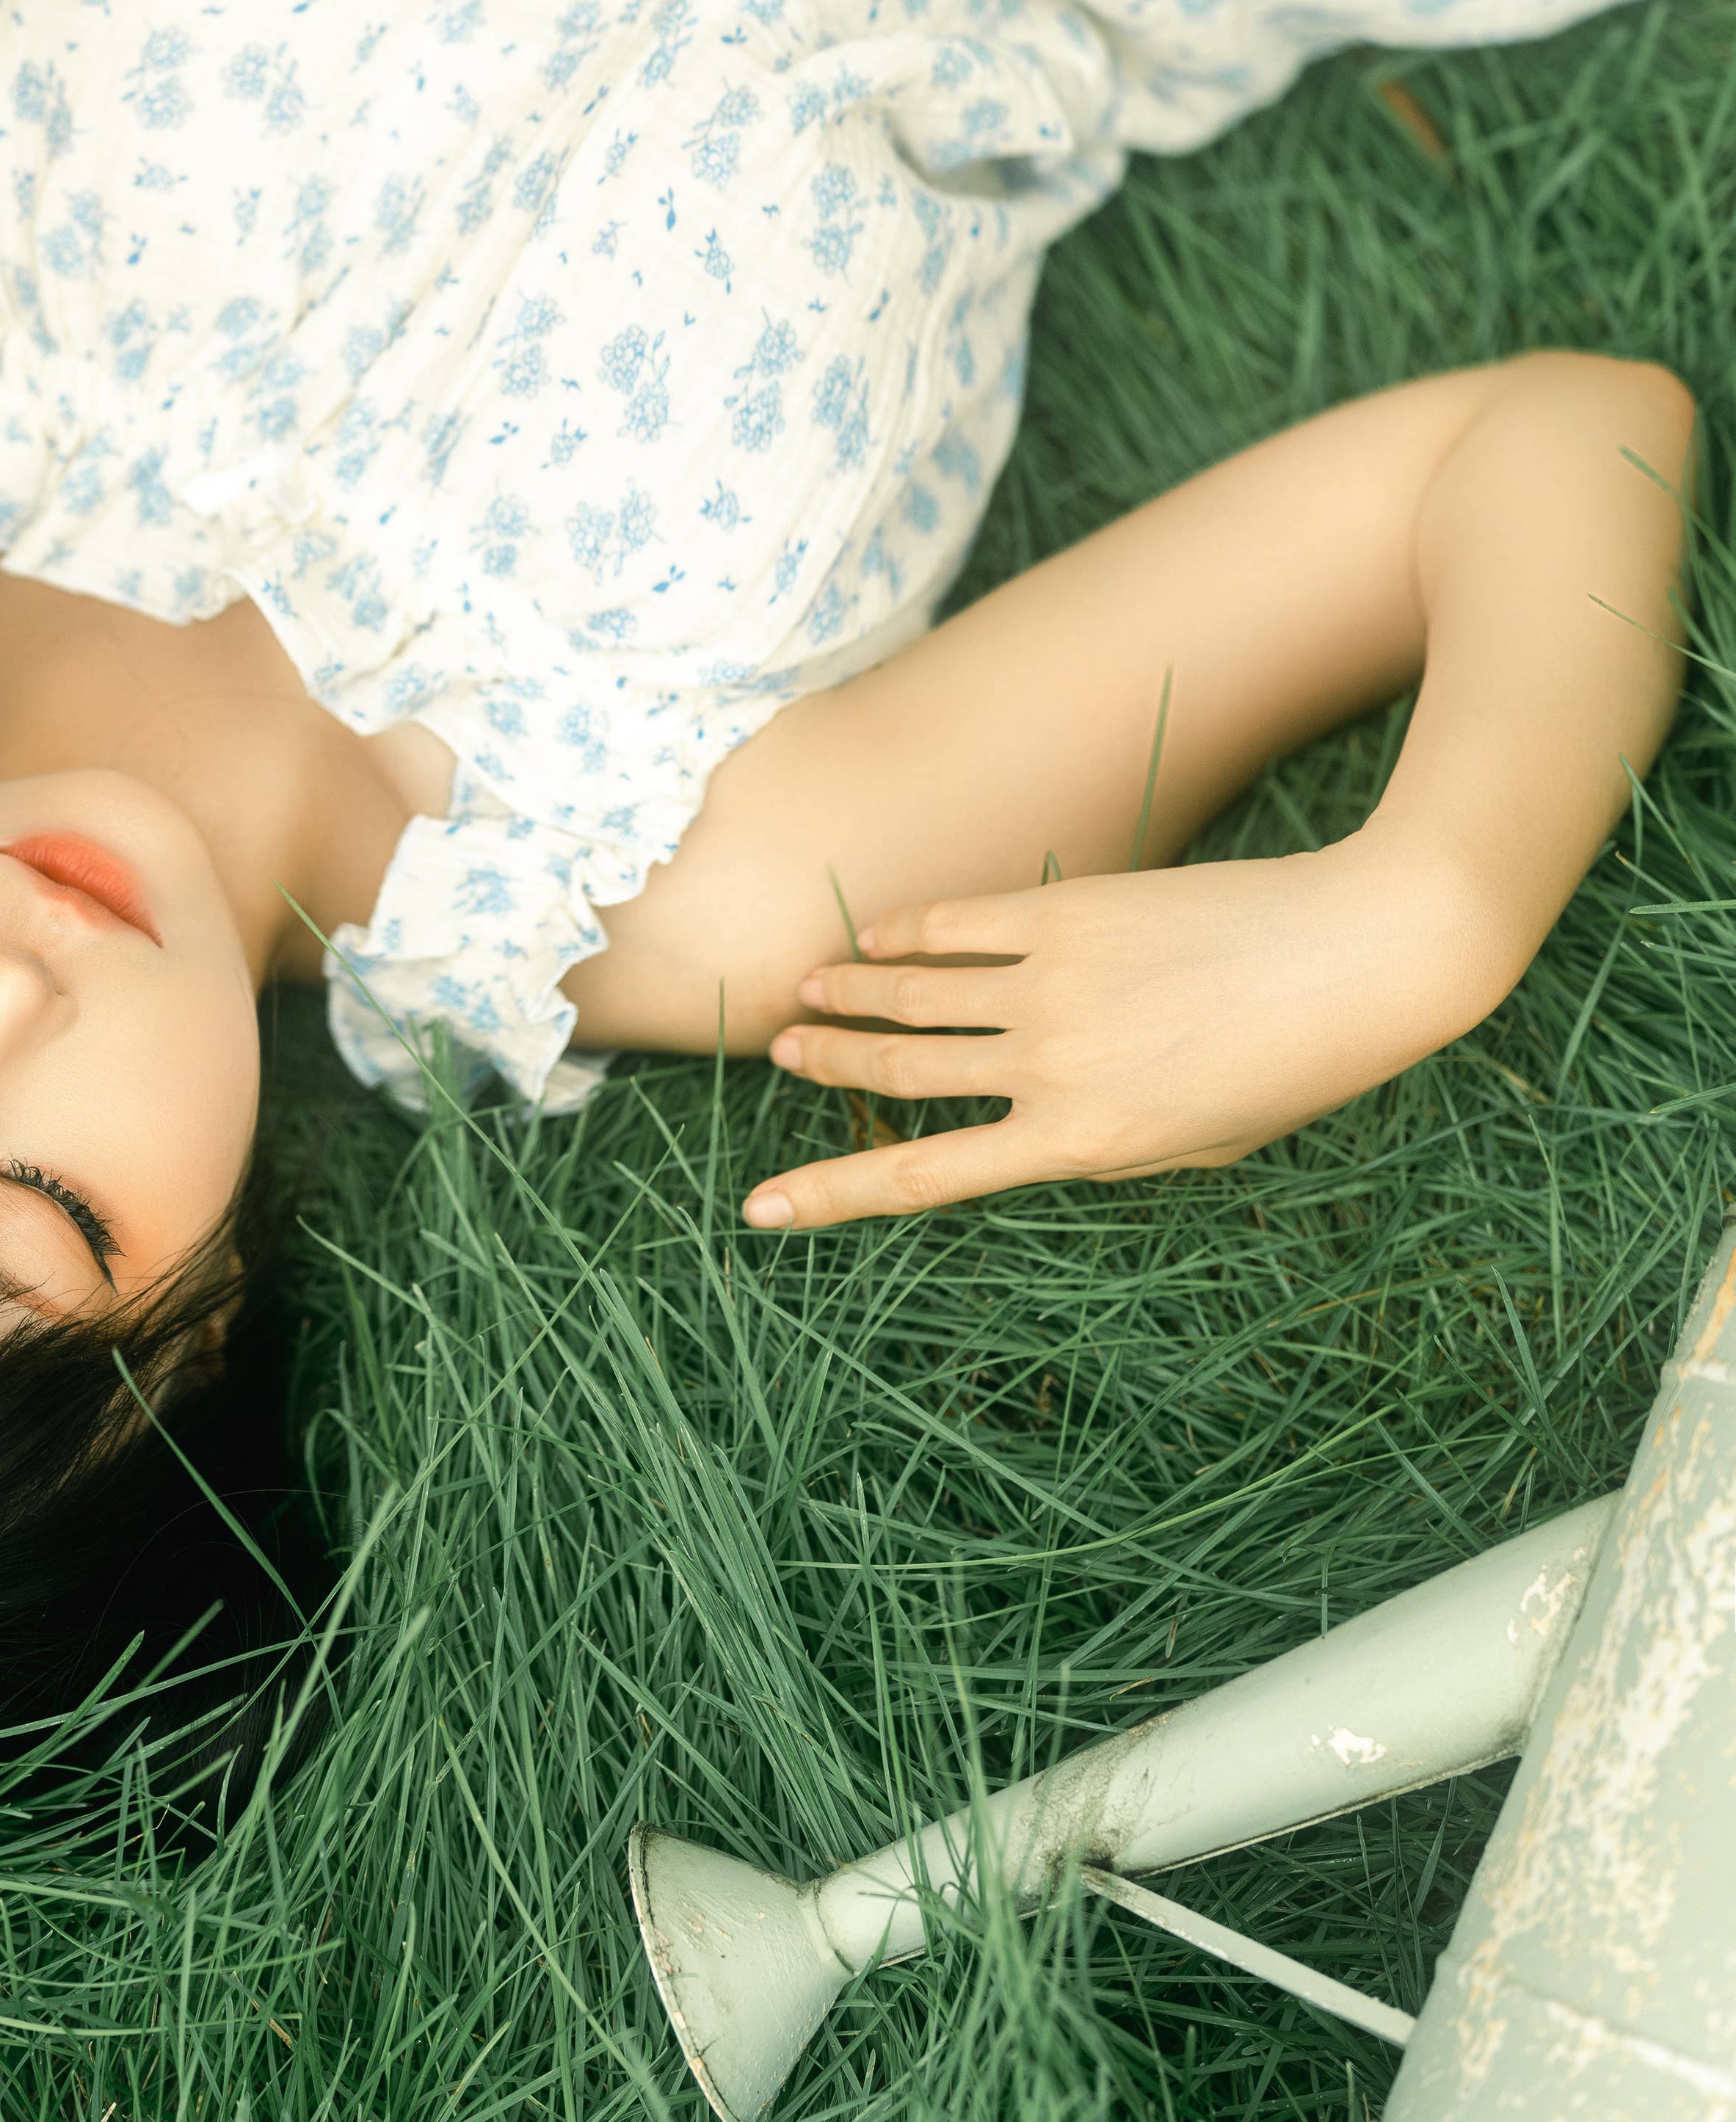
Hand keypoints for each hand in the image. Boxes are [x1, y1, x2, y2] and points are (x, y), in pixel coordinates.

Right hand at [747, 838, 1507, 1230]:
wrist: (1358, 956)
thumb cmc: (1298, 1065)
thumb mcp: (1202, 1144)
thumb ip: (1109, 1144)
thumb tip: (1035, 1128)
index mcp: (1083, 1142)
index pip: (928, 1177)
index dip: (834, 1194)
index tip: (763, 1209)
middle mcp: (1050, 1068)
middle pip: (902, 1071)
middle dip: (831, 1067)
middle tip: (780, 1057)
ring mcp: (1052, 985)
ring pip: (912, 994)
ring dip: (847, 994)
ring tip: (804, 992)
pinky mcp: (1067, 912)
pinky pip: (958, 925)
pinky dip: (905, 930)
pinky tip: (874, 932)